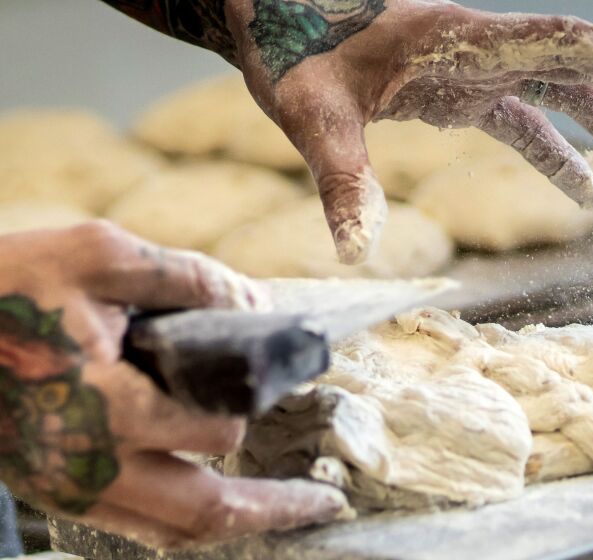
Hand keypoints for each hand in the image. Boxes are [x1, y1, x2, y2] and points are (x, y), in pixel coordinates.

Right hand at [0, 221, 347, 547]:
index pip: (216, 426)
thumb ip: (184, 278)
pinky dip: (185, 525)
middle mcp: (91, 466)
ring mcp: (69, 489)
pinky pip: (134, 528)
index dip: (262, 406)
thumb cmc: (4, 287)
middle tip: (325, 501)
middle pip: (206, 512)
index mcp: (107, 407)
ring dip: (237, 527)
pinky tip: (217, 504)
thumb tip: (253, 303)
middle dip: (276, 505)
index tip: (298, 388)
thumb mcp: (96, 256)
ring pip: (172, 533)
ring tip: (288, 515)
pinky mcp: (54, 493)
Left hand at [223, 0, 592, 263]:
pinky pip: (526, 124)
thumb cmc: (290, 52)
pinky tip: (588, 191)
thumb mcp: (314, 116)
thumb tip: (354, 252)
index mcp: (459, 40)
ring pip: (563, 96)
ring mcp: (475, 71)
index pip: (557, 42)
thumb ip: (342, 178)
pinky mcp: (461, 93)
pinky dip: (561, 155)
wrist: (270, 19)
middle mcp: (481, 50)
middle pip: (581, 67)